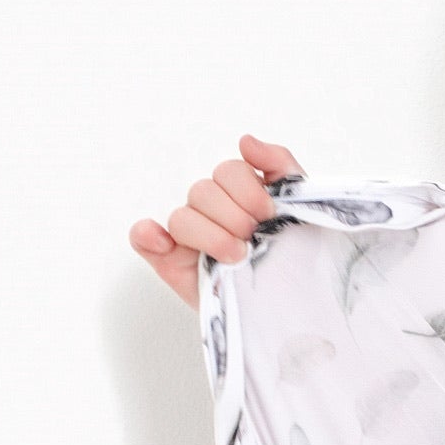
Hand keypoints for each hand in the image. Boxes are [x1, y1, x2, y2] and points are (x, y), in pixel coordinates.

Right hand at [128, 134, 303, 310]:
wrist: (293, 304)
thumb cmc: (295, 255)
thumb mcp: (301, 207)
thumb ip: (280, 165)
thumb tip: (245, 141)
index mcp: (238, 192)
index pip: (229, 171)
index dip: (248, 191)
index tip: (269, 215)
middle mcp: (210, 209)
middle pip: (204, 192)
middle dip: (234, 217)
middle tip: (254, 240)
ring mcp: (188, 235)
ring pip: (182, 217)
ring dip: (210, 236)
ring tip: (236, 257)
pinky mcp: (172, 262)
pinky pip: (143, 239)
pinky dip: (147, 236)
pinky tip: (162, 242)